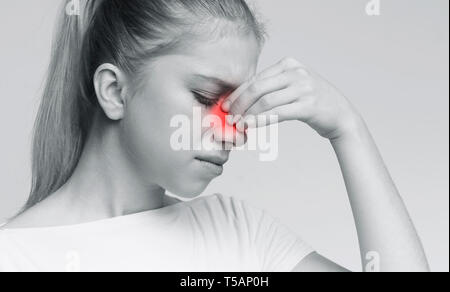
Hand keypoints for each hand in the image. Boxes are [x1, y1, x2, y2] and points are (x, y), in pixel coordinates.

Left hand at [222, 58, 363, 140]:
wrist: (341, 115)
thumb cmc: (312, 103)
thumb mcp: (293, 87)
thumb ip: (272, 87)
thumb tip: (241, 99)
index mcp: (289, 64)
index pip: (256, 78)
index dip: (238, 93)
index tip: (226, 105)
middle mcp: (296, 73)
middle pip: (257, 88)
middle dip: (239, 103)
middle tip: (229, 116)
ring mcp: (304, 88)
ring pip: (265, 102)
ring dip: (247, 115)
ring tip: (238, 124)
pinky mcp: (308, 105)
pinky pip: (277, 113)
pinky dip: (260, 120)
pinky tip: (251, 126)